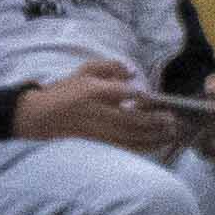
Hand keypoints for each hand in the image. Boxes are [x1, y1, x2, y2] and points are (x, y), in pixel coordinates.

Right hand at [12, 59, 179, 154]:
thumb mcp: (84, 71)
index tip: (152, 98)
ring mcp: (98, 131)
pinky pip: (125, 148)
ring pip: (131, 137)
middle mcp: (96, 113)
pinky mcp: (99, 144)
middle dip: (154, 121)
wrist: (42, 116)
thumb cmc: (67, 91)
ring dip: (154, 136)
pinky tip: (157, 144)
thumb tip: (132, 72)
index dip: (138, 95)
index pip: (120, 92)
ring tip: (171, 132)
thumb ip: (109, 67)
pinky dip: (144, 147)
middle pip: (131, 120)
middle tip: (171, 119)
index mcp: (92, 91)